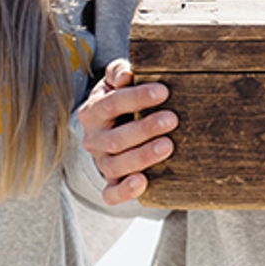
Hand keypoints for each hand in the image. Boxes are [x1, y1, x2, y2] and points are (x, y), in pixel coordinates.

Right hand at [79, 58, 176, 202]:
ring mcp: (102, 162)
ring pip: (116, 165)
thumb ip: (119, 72)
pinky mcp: (111, 182)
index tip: (163, 91)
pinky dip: (125, 191)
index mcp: (93, 112)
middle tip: (171, 119)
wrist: (115, 129)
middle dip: (144, 128)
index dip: (137, 97)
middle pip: (115, 138)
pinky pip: (112, 193)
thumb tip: (126, 75)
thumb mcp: (116, 83)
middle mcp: (94, 139)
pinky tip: (143, 181)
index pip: (111, 104)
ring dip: (142, 156)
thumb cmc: (121, 101)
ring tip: (167, 146)